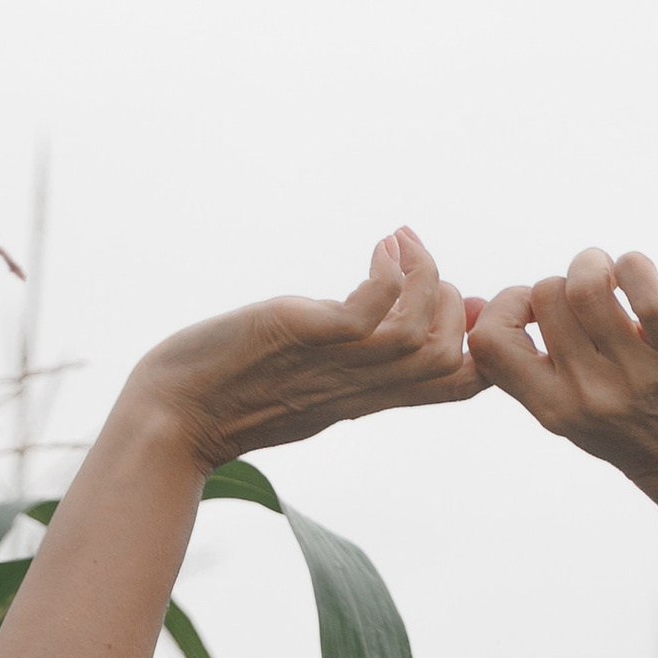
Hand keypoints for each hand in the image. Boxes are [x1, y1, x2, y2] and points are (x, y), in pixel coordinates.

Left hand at [128, 228, 479, 468]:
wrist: (173, 415)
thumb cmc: (233, 390)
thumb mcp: (312, 370)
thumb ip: (357, 348)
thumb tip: (390, 303)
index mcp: (368, 395)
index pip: (460, 385)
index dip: (484, 345)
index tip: (468, 301)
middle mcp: (361, 386)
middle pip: (454, 359)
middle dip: (454, 302)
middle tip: (417, 262)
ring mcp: (337, 364)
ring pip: (422, 338)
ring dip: (425, 278)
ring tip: (399, 242)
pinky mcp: (308, 338)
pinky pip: (373, 311)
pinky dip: (388, 273)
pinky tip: (378, 248)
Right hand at [467, 249, 657, 516]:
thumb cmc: (645, 438)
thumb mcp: (581, 420)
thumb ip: (552, 372)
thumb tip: (531, 297)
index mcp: (555, 410)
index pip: (489, 344)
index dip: (506, 306)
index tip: (535, 308)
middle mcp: (588, 394)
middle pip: (546, 295)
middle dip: (566, 279)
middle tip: (593, 293)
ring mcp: (634, 374)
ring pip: (586, 283)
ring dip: (597, 263)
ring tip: (614, 276)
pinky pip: (641, 282)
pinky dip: (635, 265)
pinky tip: (641, 278)